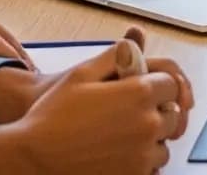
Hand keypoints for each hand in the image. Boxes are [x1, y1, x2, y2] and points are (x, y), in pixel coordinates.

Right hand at [0, 29, 191, 173]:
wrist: (34, 157)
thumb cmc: (53, 116)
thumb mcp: (81, 74)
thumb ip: (115, 56)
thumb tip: (134, 44)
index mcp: (138, 94)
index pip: (172, 84)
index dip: (157, 84)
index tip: (144, 89)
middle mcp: (147, 124)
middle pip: (172, 114)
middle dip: (156, 111)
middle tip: (129, 113)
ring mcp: (143, 154)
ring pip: (163, 144)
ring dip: (150, 139)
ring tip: (120, 134)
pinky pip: (151, 167)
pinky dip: (140, 161)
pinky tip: (118, 153)